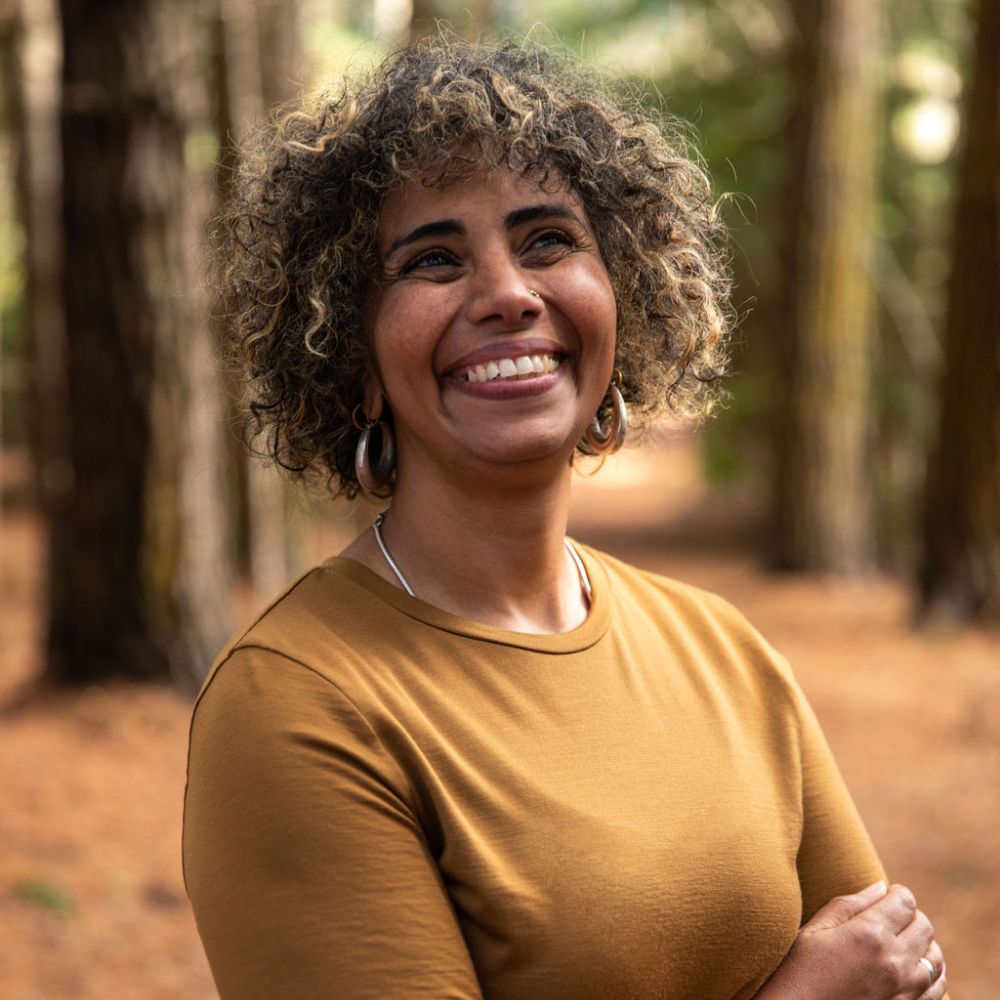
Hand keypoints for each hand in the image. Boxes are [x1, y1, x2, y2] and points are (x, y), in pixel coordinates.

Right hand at [758, 881, 946, 999]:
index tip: (886, 895)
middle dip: (910, 915)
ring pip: (935, 956)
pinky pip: (938, 987)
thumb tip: (880, 887)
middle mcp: (894, 961)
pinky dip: (932, 972)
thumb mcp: (815, 929)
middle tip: (891, 916)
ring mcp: (904, 989)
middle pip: (924, 925)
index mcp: (869, 934)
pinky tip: (914, 967)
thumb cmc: (799, 970)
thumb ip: (849, 904)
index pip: (905, 901)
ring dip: (923, 943)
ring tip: (902, 941)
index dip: (897, 893)